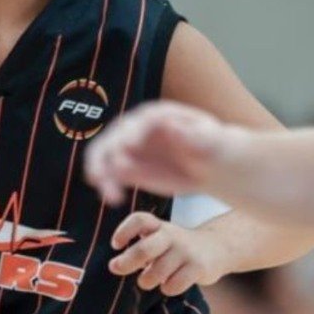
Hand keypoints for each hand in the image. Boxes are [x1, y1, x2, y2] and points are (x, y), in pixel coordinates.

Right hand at [85, 101, 235, 204]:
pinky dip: (107, 184)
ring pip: (105, 156)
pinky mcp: (126, 166)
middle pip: (114, 137)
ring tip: (108, 193)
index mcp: (158, 114)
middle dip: (108, 155)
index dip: (132, 133)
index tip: (129, 146)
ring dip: (101, 172)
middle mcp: (137, 127)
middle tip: (106, 173)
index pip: (139, 122)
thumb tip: (170, 126)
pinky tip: (112, 198)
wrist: (208, 165)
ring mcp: (128, 146)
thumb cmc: (212, 148)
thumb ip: (191, 135)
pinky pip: (110, 173)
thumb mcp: (209, 141)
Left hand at [108, 212, 227, 295]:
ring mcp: (186, 251)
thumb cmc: (176, 247)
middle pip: (144, 249)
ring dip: (146, 280)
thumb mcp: (159, 238)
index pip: (139, 220)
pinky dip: (167, 288)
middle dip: (126, 262)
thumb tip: (115, 266)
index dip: (123, 231)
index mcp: (159, 226)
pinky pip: (173, 285)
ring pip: (156, 272)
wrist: (216, 248)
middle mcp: (171, 235)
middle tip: (116, 268)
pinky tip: (169, 284)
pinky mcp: (198, 267)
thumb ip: (139, 248)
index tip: (116, 245)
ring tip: (147, 280)